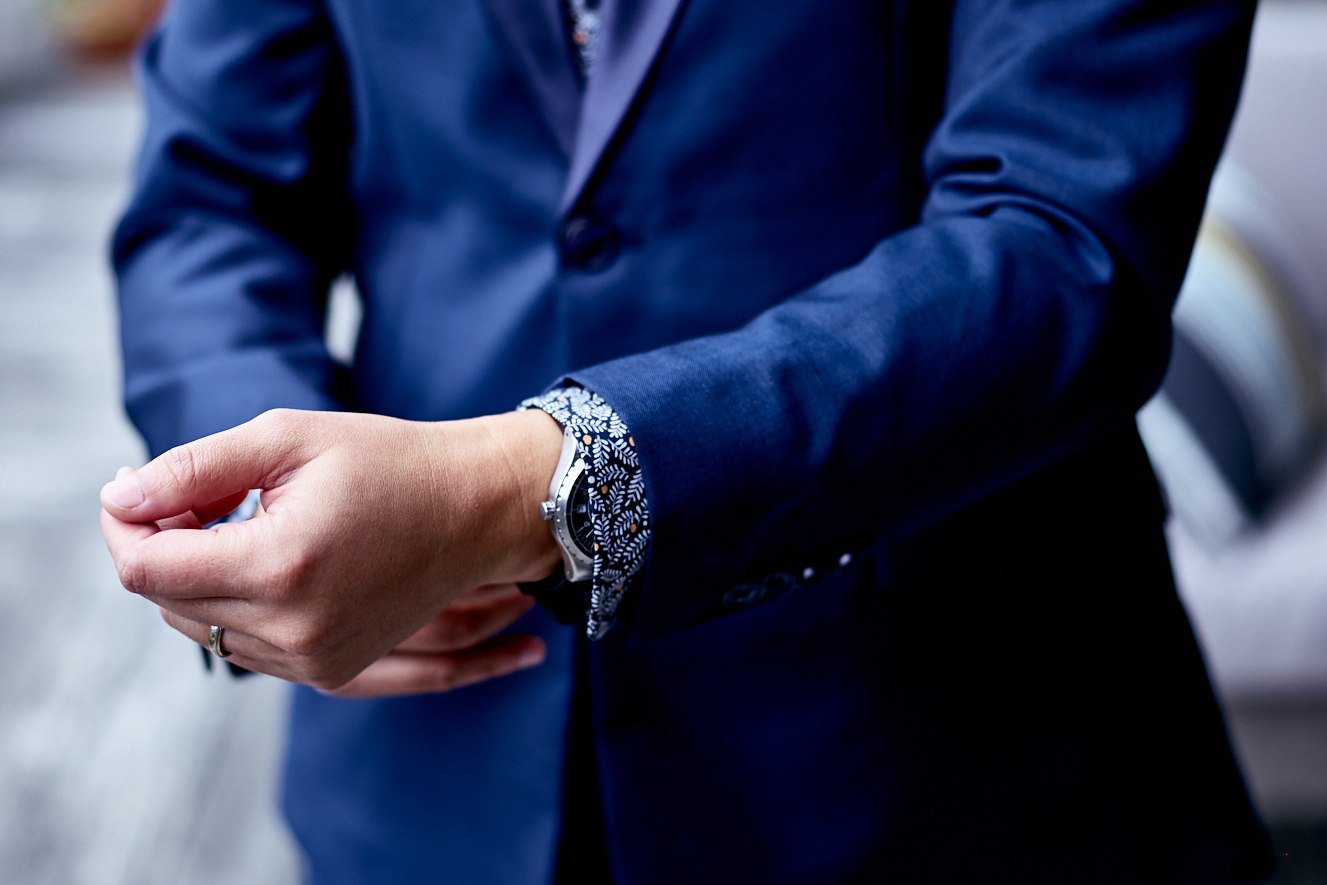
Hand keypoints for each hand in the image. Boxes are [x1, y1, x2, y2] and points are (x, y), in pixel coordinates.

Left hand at [100, 408, 563, 691]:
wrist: (478, 509)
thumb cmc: (389, 461)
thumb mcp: (287, 437)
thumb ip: (193, 469)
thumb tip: (118, 501)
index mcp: (280, 566)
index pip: (145, 568)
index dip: (125, 524)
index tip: (138, 486)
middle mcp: (295, 630)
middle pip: (167, 601)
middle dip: (162, 545)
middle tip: (201, 492)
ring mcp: (316, 661)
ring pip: (203, 629)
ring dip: (198, 577)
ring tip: (243, 520)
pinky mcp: (332, 672)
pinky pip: (246, 649)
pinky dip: (234, 606)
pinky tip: (264, 559)